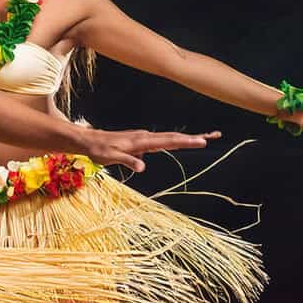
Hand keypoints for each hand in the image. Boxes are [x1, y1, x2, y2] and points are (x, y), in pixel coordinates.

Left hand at [80, 129, 219, 171]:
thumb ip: (127, 161)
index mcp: (141, 141)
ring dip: (187, 137)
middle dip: (194, 137)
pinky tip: (181, 141)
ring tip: (204, 138)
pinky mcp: (141, 141)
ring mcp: (143, 138)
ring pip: (169, 138)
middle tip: (214, 135)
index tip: (202, 141)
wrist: (89, 140)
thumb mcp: (110, 157)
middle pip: (173, 137)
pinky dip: (174, 140)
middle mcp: (145, 137)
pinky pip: (161, 140)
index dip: (185, 141)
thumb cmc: (98, 149)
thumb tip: (143, 167)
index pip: (167, 141)